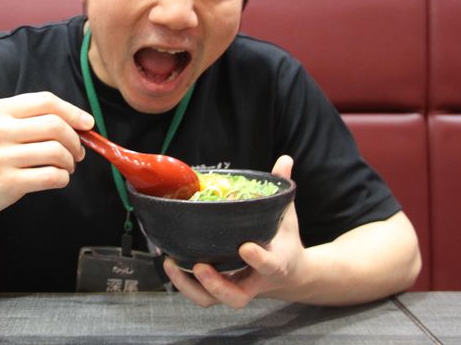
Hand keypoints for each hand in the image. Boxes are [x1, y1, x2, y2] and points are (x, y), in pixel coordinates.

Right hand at [0, 91, 94, 221]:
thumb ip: (27, 118)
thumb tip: (76, 121)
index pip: (46, 101)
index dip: (73, 111)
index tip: (87, 123)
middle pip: (56, 125)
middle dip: (75, 139)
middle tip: (78, 151)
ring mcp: (2, 157)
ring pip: (57, 152)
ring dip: (70, 161)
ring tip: (67, 166)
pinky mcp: (7, 183)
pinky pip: (51, 176)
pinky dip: (63, 178)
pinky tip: (58, 179)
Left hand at [163, 155, 306, 308]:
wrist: (290, 275)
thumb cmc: (284, 242)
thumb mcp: (287, 216)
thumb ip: (282, 189)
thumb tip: (285, 159)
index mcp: (277, 265)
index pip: (270, 266)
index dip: (258, 260)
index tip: (245, 246)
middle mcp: (255, 282)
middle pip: (236, 297)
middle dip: (217, 284)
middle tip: (200, 266)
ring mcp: (236, 287)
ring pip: (213, 300)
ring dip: (190, 287)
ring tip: (172, 264)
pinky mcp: (221, 289)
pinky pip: (202, 294)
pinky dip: (184, 283)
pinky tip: (169, 263)